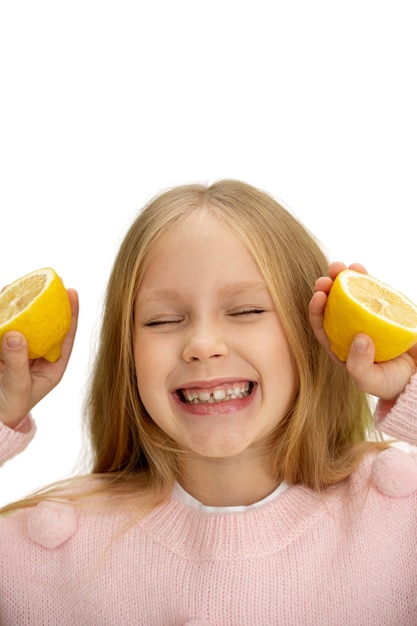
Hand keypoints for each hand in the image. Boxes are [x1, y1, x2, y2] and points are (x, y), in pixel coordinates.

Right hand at [0, 288, 78, 428]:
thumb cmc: (9, 408)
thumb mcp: (17, 385)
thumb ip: (16, 361)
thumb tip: (16, 333)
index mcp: (53, 365)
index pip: (67, 335)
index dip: (71, 313)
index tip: (73, 292)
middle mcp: (39, 354)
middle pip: (47, 324)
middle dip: (49, 303)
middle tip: (51, 281)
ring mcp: (21, 350)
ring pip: (26, 323)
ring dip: (24, 304)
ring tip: (24, 283)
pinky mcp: (3, 349)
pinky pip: (6, 328)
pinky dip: (4, 314)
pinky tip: (4, 297)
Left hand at [309, 262, 416, 400]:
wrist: (415, 376)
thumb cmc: (388, 382)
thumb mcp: (369, 380)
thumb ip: (359, 365)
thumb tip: (359, 337)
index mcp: (338, 344)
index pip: (321, 325)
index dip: (316, 309)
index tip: (319, 296)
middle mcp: (348, 327)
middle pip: (332, 304)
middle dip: (326, 288)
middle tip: (327, 277)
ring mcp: (365, 315)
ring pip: (349, 293)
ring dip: (343, 278)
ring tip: (343, 266)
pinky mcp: (382, 308)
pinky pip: (370, 291)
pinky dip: (364, 279)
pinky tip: (360, 269)